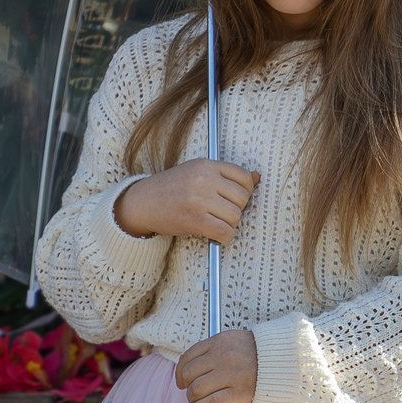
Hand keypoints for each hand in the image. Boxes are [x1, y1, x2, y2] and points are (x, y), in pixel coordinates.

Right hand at [113, 156, 258, 243]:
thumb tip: (258, 177)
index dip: (244, 191)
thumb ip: (226, 175)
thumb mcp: (198, 171)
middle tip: (222, 212)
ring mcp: (200, 199)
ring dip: (229, 224)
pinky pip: (225, 232)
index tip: (232, 198)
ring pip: (235, 216)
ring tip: (215, 221)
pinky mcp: (195, 220)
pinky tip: (215, 234)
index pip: (244, 177)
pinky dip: (224, 237)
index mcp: (207, 165)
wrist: (144, 202)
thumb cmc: (172, 188)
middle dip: (236, 209)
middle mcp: (204, 179)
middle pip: (242, 198)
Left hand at [175, 328, 256, 402]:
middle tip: (192, 391)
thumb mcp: (233, 340)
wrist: (285, 360)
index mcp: (220, 341)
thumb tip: (193, 366)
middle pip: (189, 374)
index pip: (188, 356)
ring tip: (197, 402)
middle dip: (187, 386)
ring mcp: (230, 375)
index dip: (180, 371)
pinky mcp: (238, 393)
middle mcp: (222, 357)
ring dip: (192, 399)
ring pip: (196, 390)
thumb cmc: (258, 353)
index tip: (181, 379)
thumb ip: (214, 349)